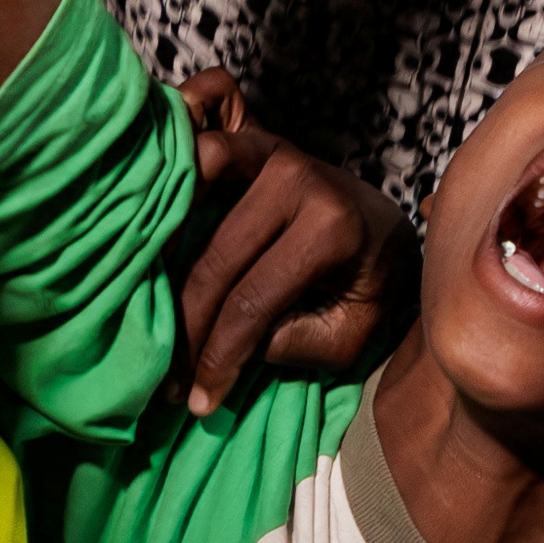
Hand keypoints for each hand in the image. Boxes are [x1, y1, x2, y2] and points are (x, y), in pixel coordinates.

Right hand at [173, 71, 415, 409]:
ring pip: (195, 204)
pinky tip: (160, 241)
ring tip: (155, 313)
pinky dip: (175, 189)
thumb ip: (290, 342)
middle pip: (217, 262)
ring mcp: (275, 153)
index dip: (219, 355)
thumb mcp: (348, 334)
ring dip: (167, 262)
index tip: (198, 400)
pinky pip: (203, 156)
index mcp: (332, 230)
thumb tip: (225, 343)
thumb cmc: (368, 285)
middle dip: (188, 329)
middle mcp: (301, 181)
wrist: (388, 227)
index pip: (253, 301)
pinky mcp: (257, 142)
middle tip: (168, 380)